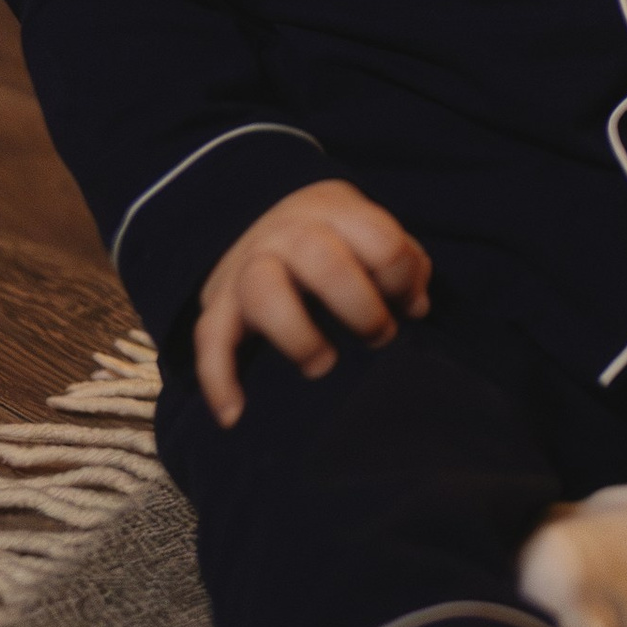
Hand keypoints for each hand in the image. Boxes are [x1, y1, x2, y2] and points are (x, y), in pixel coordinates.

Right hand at [194, 181, 432, 421]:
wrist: (264, 220)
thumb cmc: (338, 241)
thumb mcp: (371, 234)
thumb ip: (403, 264)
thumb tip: (416, 307)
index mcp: (334, 212)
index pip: (379, 241)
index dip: (401, 280)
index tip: (404, 304)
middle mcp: (288, 234)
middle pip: (321, 259)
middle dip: (360, 307)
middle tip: (377, 336)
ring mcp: (249, 266)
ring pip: (263, 291)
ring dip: (298, 335)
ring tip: (324, 363)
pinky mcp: (220, 304)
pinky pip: (210, 339)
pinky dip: (218, 377)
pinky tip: (235, 414)